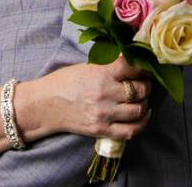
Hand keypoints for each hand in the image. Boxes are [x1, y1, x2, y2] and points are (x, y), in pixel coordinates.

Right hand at [21, 56, 150, 141]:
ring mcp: (104, 114)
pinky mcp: (102, 130)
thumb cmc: (65, 82)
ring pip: (139, 110)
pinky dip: (142, 123)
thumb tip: (132, 60)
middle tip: (143, 83)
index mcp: (101, 73)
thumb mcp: (87, 67)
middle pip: (140, 90)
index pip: (133, 67)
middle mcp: (105, 94)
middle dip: (145, 85)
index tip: (146, 66)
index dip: (144, 66)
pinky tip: (143, 115)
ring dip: (144, 103)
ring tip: (140, 98)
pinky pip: (131, 131)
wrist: (45, 104)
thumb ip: (110, 66)